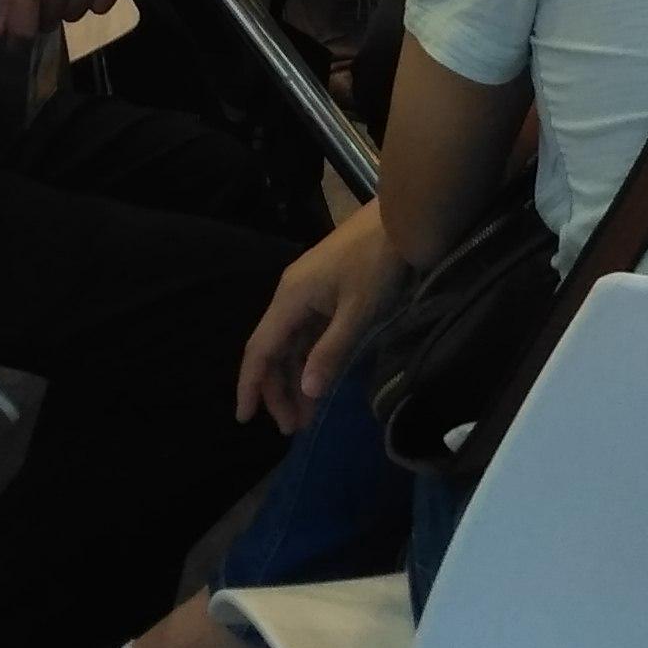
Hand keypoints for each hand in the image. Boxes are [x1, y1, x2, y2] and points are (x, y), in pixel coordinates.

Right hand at [236, 206, 402, 433]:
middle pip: (274, 350)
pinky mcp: (327, 291)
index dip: (250, 385)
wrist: (403, 219)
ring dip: (296, 378)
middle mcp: (292, 295)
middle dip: (278, 390)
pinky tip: (320, 382)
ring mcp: (309, 292)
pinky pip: (309, 333)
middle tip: (292, 428)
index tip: (244, 419)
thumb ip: (330, 353)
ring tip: (306, 416)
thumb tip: (306, 391)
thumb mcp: (358, 312)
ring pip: (292, 343)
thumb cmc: (378, 263)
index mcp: (291, 298)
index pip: (259, 349)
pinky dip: (311, 360)